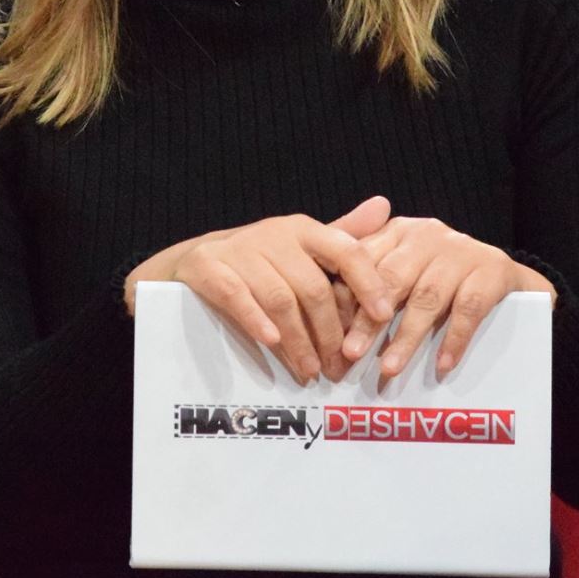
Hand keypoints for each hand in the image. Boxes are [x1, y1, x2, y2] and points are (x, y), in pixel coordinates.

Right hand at [125, 196, 396, 385]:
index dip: (367, 283)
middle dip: (330, 332)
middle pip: (313, 287)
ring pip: (279, 298)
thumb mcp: (301, 246)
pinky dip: (256, 320)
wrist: (193, 260)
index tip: (383, 316)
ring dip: (298, 340)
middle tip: (339, 368)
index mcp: (302, 229)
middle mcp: (273, 234)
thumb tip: (385, 207)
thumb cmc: (260, 260)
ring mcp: (238, 250)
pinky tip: (270, 342)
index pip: (345, 251)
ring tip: (309, 370)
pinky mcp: (207, 267)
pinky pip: (236, 295)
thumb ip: (344, 235)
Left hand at [336, 215, 556, 388]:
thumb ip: (365, 282)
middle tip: (351, 355)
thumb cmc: (440, 277)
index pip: (363, 262)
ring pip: (428, 297)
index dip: (345, 299)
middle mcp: (427, 235)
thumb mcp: (402, 270)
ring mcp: (462, 251)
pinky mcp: (492, 269)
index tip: (330, 335)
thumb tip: (322, 320)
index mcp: (398, 231)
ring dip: (407, 337)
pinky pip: (469, 308)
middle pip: (392, 279)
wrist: (503, 273)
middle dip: (369, 321)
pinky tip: (441, 365)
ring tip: (389, 369)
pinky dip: (453, 339)